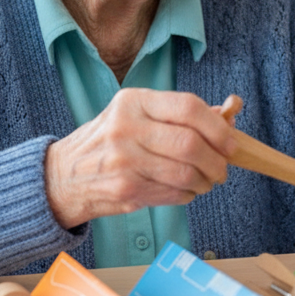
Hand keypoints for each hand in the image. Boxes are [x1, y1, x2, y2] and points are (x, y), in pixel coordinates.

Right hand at [43, 88, 234, 227]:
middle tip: (223, 168)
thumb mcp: (137, 115)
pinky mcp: (126, 188)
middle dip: (217, 160)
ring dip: (206, 181)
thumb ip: (179, 114)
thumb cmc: (110, 141)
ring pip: (186, 173)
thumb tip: (230, 113)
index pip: (188, 107)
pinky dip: (188, 194)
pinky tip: (185, 189)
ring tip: (207, 181)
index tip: (230, 142)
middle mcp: (127, 127)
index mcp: (134, 101)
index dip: (217, 127)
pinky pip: (173, 193)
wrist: (64, 175)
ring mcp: (125, 160)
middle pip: (190, 144)